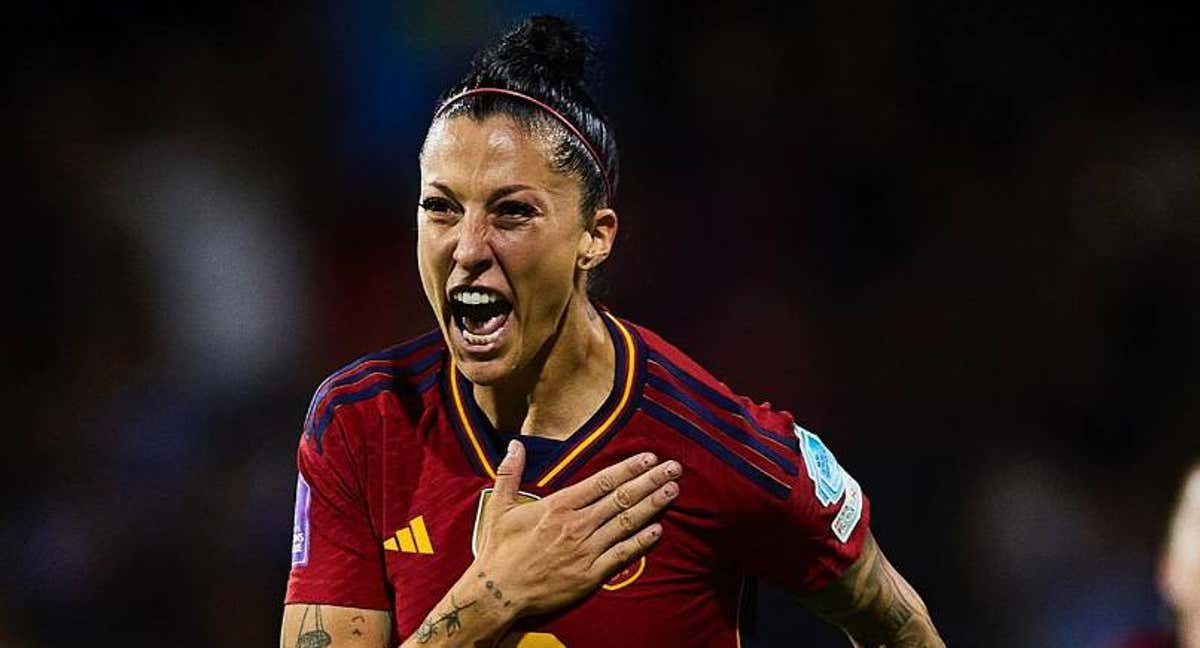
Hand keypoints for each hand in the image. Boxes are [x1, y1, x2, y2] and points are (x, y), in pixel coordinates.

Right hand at [472, 439, 680, 616]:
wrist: (498, 593)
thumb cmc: (498, 550)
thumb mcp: (499, 507)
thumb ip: (510, 473)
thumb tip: (514, 444)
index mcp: (558, 506)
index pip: (602, 481)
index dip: (629, 468)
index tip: (649, 458)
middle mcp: (576, 525)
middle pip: (622, 498)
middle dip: (650, 481)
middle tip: (674, 468)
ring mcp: (586, 550)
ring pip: (627, 523)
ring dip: (653, 506)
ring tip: (673, 491)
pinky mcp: (590, 575)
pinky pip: (622, 555)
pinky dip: (641, 542)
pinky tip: (658, 530)